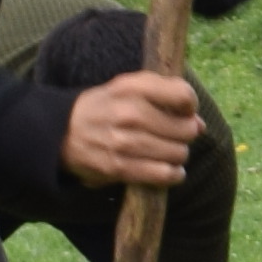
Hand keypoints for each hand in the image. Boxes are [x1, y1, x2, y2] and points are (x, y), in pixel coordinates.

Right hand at [61, 68, 204, 186]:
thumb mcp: (128, 87)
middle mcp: (128, 114)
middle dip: (186, 133)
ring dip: (178, 154)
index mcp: (131, 87)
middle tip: (174, 134)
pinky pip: (163, 174)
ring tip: (167, 150)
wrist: (61, 131)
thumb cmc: (106, 107)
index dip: (190, 106)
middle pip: (186, 129)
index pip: (184, 95)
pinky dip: (173, 174)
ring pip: (178, 153)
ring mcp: (123, 142)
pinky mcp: (118, 168)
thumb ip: (165, 94)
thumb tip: (199, 123)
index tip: (183, 111)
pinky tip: (168, 169)